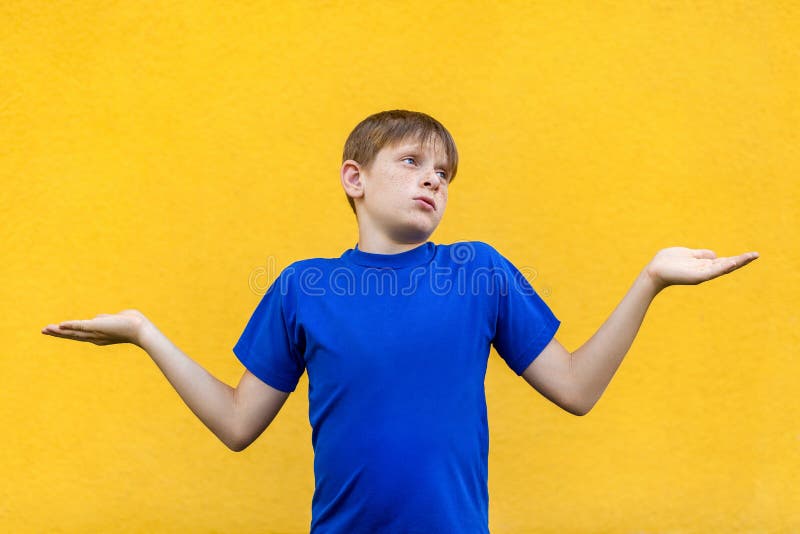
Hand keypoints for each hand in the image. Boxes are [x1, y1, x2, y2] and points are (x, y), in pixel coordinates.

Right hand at [41, 309, 149, 346]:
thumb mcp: (114, 319)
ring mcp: (95, 332)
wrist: (140, 328)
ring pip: (73, 332)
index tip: (55, 330)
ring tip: (46, 329)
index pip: (79, 334)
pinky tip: (59, 325)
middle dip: (58, 333)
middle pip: (72, 335)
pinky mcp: (97, 327)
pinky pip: (80, 326)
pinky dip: (70, 326)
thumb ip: (104, 319)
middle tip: (43, 331)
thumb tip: (97, 318)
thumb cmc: (131, 323)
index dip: (67, 332)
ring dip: (59, 331)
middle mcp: (95, 337)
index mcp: (98, 335)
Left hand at [645, 247, 759, 291]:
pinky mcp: (697, 276)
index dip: (737, 258)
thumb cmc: (667, 262)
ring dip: (737, 263)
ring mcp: (702, 274)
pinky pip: (713, 271)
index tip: (751, 254)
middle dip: (742, 261)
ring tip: (751, 257)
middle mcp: (705, 271)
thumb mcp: (687, 254)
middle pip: (727, 265)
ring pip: (723, 268)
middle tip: (757, 255)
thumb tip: (715, 254)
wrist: (654, 271)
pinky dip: (723, 267)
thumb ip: (701, 255)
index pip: (723, 261)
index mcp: (703, 265)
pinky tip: (733, 262)